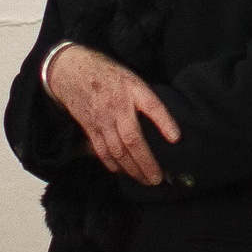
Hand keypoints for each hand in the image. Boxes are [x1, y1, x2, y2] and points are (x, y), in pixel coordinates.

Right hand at [45, 46, 181, 186]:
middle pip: (132, 139)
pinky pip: (101, 150)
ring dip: (131, 168)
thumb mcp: (133, 80)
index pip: (152, 106)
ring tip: (144, 180)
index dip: (164, 122)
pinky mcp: (90, 128)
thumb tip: (167, 126)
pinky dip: (111, 163)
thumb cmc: (110, 77)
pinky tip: (121, 171)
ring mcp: (101, 119)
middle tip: (157, 179)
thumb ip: (148, 100)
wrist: (75, 72)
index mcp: (131, 90)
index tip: (176, 139)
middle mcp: (116, 107)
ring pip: (117, 150)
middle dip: (145, 162)